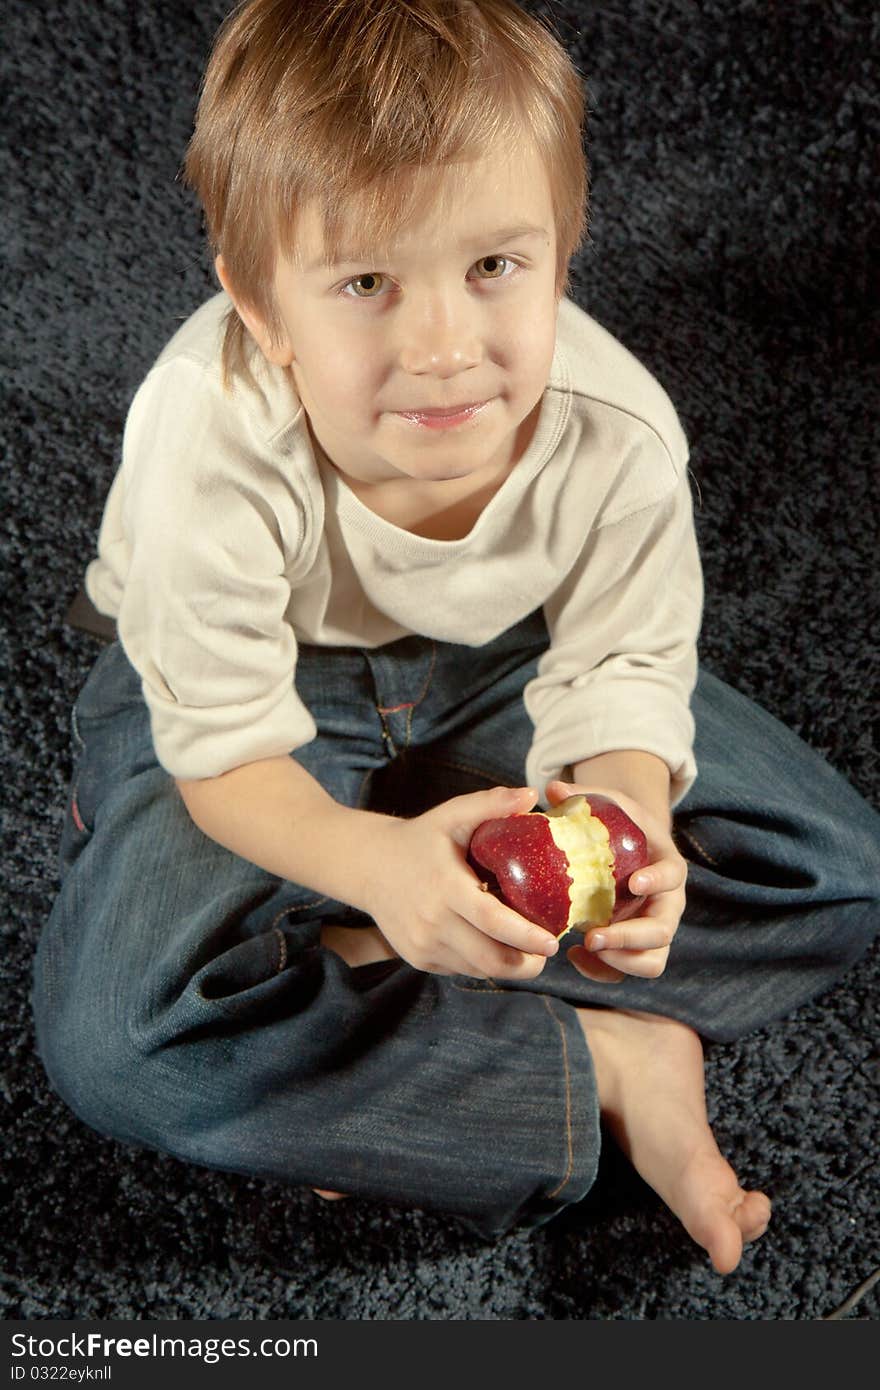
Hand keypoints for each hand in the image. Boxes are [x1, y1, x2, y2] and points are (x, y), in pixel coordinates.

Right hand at [359, 785, 561, 979]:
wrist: (368, 866)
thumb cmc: (418, 839)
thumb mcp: (451, 815)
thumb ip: (490, 804)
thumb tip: (530, 795)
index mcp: (445, 886)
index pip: (492, 921)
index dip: (526, 936)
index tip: (554, 942)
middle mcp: (432, 922)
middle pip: (490, 959)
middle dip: (526, 964)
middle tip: (547, 952)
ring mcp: (423, 944)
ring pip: (478, 969)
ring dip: (507, 965)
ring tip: (527, 951)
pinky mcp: (419, 958)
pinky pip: (461, 969)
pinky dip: (483, 962)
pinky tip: (493, 944)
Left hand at [544, 778, 686, 984]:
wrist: (630, 852)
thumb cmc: (621, 827)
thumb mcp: (609, 806)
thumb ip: (585, 797)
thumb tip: (551, 787)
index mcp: (667, 867)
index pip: (673, 876)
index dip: (657, 880)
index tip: (634, 882)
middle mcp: (666, 905)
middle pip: (662, 932)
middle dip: (629, 938)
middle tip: (594, 935)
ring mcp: (652, 931)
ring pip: (651, 962)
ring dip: (619, 960)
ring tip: (585, 947)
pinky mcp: (634, 949)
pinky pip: (624, 972)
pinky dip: (601, 970)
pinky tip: (575, 954)